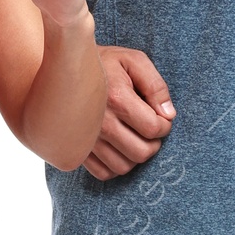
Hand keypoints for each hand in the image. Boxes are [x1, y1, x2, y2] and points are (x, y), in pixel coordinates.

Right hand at [82, 47, 174, 178]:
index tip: (161, 117)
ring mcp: (87, 139)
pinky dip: (115, 166)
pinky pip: (103, 173)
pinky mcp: (77, 149)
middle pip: (141, 153)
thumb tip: (169, 115)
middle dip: (153, 143)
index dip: (165, 125)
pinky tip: (118, 148)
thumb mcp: (134, 61)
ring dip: (135, 156)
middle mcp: (101, 123)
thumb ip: (156, 85)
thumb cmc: (104, 64)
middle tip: (150, 129)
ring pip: (123, 167)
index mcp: (117, 98)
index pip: (153, 129)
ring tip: (134, 137)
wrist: (65, 68)